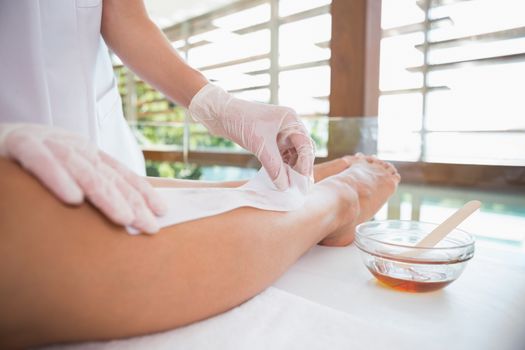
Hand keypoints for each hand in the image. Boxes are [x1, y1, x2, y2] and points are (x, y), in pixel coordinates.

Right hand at [0, 123, 166, 233]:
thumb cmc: (26, 167)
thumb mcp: (63, 175)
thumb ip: (86, 189)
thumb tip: (120, 216)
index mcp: (84, 153)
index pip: (119, 173)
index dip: (142, 192)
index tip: (161, 212)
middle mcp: (72, 145)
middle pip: (107, 175)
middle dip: (133, 202)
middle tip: (151, 227)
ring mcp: (47, 142)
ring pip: (81, 169)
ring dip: (105, 195)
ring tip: (125, 219)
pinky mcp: (19, 143)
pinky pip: (40, 161)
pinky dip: (57, 177)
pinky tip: (73, 198)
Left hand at [189, 84, 314, 189]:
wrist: (219, 114)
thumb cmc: (240, 120)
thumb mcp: (260, 145)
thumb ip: (274, 166)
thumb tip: (284, 186)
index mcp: (291, 121)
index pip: (306, 146)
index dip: (306, 165)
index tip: (303, 183)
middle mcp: (288, 126)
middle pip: (302, 151)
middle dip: (301, 169)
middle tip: (300, 188)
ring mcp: (279, 133)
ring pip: (292, 155)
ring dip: (291, 170)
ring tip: (289, 187)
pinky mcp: (270, 140)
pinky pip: (280, 156)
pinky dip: (281, 167)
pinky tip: (279, 179)